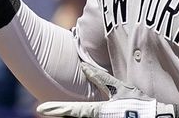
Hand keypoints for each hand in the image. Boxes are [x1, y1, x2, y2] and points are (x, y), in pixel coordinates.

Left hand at [37, 63, 174, 117]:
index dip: (56, 109)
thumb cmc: (138, 102)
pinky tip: (87, 112)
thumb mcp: (119, 87)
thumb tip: (83, 67)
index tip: (40, 108)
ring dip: (76, 114)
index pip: (72, 110)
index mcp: (98, 111)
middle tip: (51, 108)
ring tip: (65, 108)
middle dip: (65, 113)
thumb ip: (100, 78)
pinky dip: (85, 116)